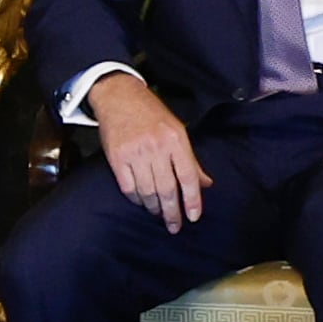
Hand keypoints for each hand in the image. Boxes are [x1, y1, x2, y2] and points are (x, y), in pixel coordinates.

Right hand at [88, 73, 208, 233]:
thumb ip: (191, 159)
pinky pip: (128, 188)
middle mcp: (156, 147)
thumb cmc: (151, 113)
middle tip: (175, 226)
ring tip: (159, 214)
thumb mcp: (177, 130)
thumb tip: (205, 184)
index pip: (188, 177)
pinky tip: (141, 202)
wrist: (119, 96)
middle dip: (173, 212)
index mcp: (175, 140)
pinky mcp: (117, 158)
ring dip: (154, 208)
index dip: (193, 200)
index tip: (193, 216)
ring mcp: (135, 153)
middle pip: (168, 189)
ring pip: (148, 192)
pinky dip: (136, 199)